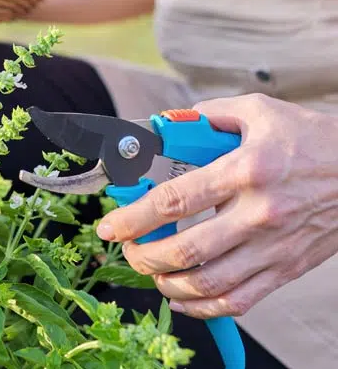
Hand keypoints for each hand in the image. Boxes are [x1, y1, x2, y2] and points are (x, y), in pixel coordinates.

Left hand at [95, 93, 337, 318]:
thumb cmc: (310, 139)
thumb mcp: (259, 112)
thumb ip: (207, 117)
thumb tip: (165, 127)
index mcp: (246, 170)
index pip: (175, 200)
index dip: (133, 217)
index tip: (109, 226)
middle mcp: (259, 214)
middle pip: (185, 250)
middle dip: (143, 256)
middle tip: (127, 249)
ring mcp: (274, 247)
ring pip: (207, 283)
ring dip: (166, 283)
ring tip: (150, 271)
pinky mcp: (286, 268)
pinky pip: (238, 301)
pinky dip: (202, 307)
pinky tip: (180, 296)